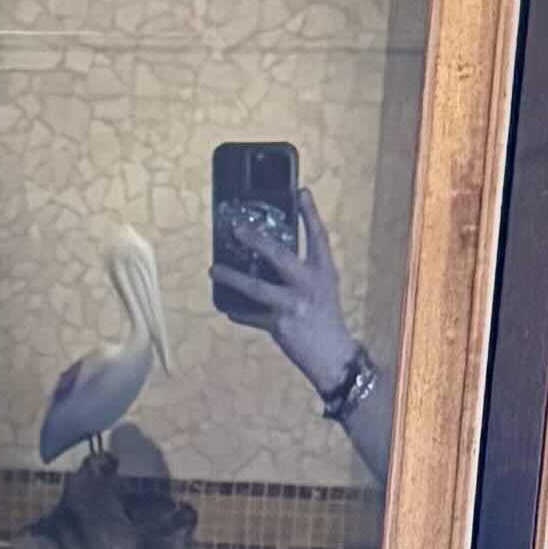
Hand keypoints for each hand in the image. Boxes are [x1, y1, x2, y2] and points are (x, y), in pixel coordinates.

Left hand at [213, 173, 354, 394]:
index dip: (310, 213)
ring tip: (213, 270)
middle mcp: (309, 284)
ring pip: (256, 287)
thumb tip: (271, 256)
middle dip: (257, 240)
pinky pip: (251, 316)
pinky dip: (239, 311)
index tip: (301, 191)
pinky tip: (228, 307)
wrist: (334, 356)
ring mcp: (293, 305)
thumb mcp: (322, 288)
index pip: (318, 236)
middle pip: (279, 256)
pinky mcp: (279, 325)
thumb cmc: (326, 319)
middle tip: (237, 228)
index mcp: (323, 271)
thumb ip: (302, 272)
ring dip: (231, 277)